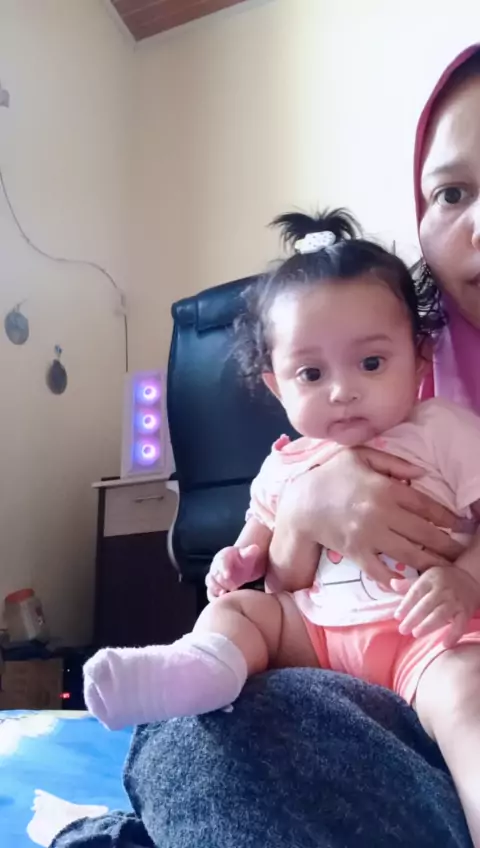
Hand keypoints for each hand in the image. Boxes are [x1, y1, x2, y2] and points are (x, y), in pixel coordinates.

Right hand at [205, 545, 260, 601]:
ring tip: (223, 594)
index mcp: (224, 556)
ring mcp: (214, 577)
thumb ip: (250, 551)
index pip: (221, 561)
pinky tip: (221, 600)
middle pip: (213, 573)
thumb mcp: (248, 554)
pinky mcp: (216, 587)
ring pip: (210, 583)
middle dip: (218, 581)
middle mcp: (216, 566)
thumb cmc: (244, 559)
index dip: (223, 568)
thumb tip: (254, 548)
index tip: (228, 575)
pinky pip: (210, 592)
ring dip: (214, 589)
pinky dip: (213, 596)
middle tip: (227, 588)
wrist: (242, 565)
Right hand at [273, 447, 463, 585]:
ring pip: (409, 555)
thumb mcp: (360, 456)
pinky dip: (397, 580)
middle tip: (461, 553)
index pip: (426, 506)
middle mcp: (382, 513)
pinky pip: (381, 572)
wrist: (301, 503)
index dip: (448, 518)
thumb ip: (393, 462)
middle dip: (447, 545)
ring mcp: (369, 536)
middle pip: (424, 533)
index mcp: (386, 488)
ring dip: (431, 564)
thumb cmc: (331, 475)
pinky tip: (411, 583)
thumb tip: (422, 473)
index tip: (461, 526)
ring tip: (446, 570)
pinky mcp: (356, 553)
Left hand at [392, 567, 479, 647]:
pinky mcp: (466, 611)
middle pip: (426, 605)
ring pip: (441, 614)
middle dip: (413, 618)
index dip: (406, 605)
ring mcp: (455, 600)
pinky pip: (460, 624)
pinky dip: (454, 635)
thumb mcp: (427, 578)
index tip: (397, 616)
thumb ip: (409, 584)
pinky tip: (445, 644)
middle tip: (403, 630)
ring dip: (428, 625)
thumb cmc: (443, 581)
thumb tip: (391, 584)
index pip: (415, 592)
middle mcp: (443, 588)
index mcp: (430, 578)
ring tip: (416, 634)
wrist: (471, 579)